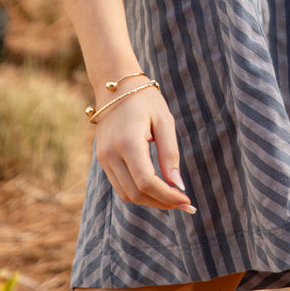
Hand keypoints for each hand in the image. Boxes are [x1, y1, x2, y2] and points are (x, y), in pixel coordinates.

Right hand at [92, 84, 195, 213]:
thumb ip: (170, 154)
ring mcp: (103, 158)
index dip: (167, 196)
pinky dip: (140, 192)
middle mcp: (110, 154)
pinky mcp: (103, 160)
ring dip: (151, 201)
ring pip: (126, 194)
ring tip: (174, 199)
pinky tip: (158, 190)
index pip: (146, 182)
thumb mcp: (165, 121)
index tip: (186, 199)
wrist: (116, 86)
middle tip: (185, 204)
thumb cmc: (145, 100)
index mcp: (127, 142)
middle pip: (136, 193)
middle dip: (162, 202)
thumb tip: (179, 185)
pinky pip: (121, 186)